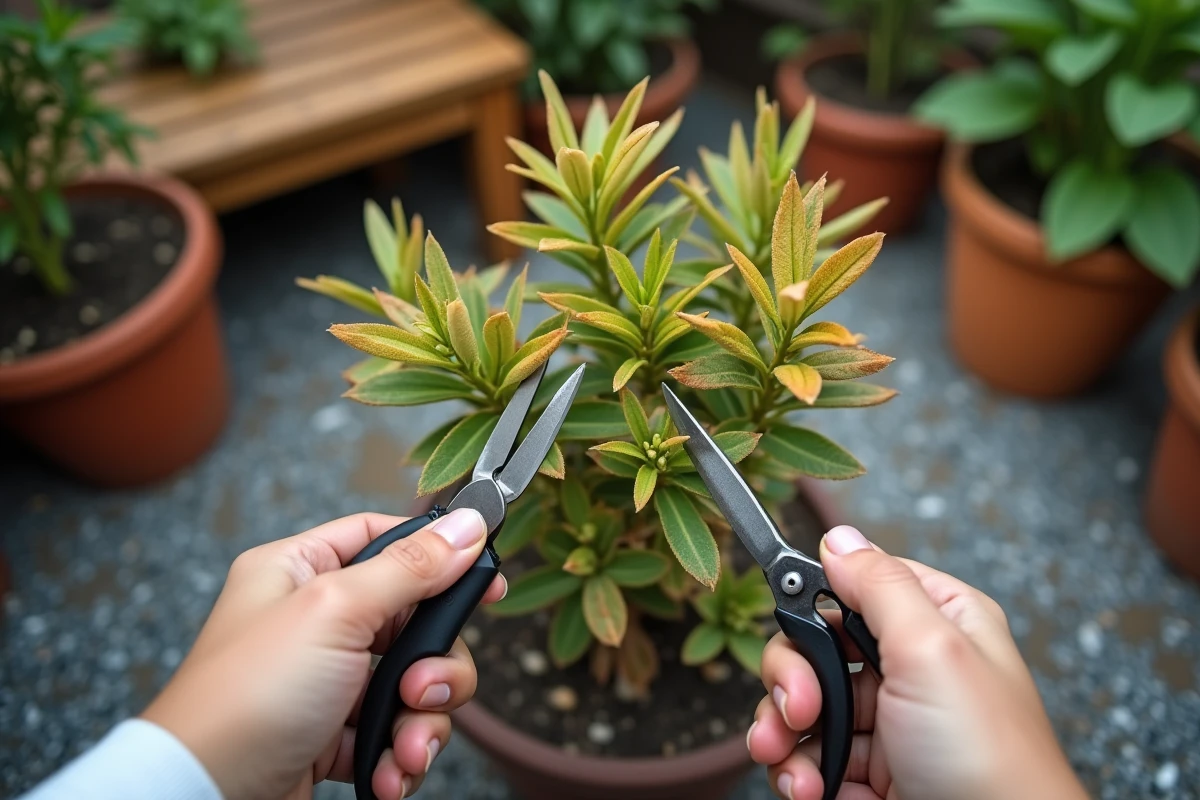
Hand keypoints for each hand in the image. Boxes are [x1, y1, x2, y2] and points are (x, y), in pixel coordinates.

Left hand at [142, 508, 504, 799]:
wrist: (203, 799)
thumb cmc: (247, 697)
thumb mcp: (336, 612)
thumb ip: (410, 568)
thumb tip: (468, 524)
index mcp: (301, 571)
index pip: (385, 539)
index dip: (439, 556)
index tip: (486, 580)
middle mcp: (315, 622)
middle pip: (415, 620)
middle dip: (436, 664)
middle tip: (422, 687)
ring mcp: (327, 681)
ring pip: (415, 682)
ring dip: (424, 719)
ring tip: (405, 748)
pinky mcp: (335, 735)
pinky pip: (395, 732)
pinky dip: (401, 755)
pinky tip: (388, 773)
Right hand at [747, 525, 1086, 799]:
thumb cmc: (986, 757)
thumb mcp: (932, 650)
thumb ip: (880, 586)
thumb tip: (837, 537)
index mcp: (938, 622)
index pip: (854, 585)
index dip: (815, 604)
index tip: (792, 625)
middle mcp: (911, 669)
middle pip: (815, 647)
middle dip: (789, 679)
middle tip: (796, 710)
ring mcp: (888, 724)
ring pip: (802, 706)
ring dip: (781, 732)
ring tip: (787, 762)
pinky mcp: (868, 775)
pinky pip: (807, 758)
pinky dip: (796, 774)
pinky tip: (809, 790)